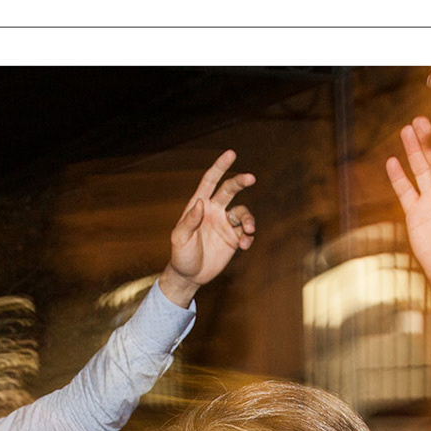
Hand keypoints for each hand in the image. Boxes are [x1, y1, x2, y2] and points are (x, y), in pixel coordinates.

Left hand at [160, 150, 255, 305]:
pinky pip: (246, 232)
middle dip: (240, 181)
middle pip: (230, 190)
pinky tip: (244, 245)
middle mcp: (214, 211)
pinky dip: (249, 236)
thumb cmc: (180, 256)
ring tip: (248, 231)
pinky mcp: (234, 238)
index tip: (231, 153)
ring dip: (249, 219)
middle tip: (251, 178)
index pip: (210, 181)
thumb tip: (201, 203)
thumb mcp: (179, 239)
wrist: (189, 276)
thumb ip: (189, 221)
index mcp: (199, 206)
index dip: (220, 166)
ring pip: (243, 212)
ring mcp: (225, 224)